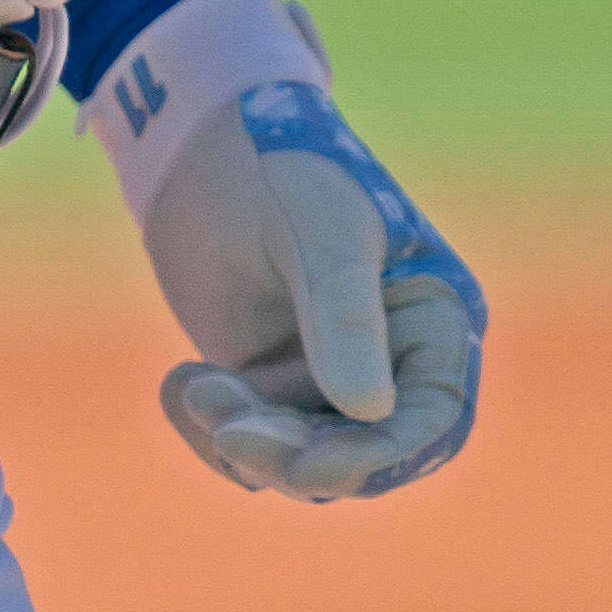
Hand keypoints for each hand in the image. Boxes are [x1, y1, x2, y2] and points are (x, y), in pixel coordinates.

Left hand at [84, 0, 484, 500]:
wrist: (201, 140)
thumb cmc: (284, 164)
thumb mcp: (321, 233)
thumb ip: (345, 318)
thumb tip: (373, 413)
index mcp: (432, 319)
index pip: (432, 420)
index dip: (379, 458)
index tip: (310, 471)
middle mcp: (389, 361)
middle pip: (360, 455)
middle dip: (295, 457)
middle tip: (228, 430)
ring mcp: (325, 378)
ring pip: (298, 460)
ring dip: (244, 439)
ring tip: (195, 385)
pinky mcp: (267, 385)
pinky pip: (249, 444)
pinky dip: (210, 428)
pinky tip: (179, 382)